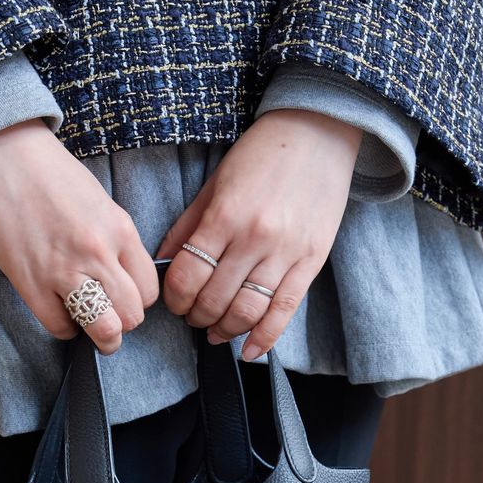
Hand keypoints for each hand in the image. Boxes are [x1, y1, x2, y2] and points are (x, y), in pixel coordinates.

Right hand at [0, 118, 158, 353]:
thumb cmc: (49, 173)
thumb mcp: (100, 202)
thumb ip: (116, 241)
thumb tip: (122, 278)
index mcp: (119, 229)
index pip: (148, 290)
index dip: (137, 300)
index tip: (123, 296)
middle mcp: (97, 252)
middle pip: (132, 316)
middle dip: (122, 322)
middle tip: (108, 314)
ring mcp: (63, 269)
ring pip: (104, 329)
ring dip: (100, 335)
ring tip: (91, 326)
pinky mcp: (30, 281)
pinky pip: (60, 327)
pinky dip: (64, 327)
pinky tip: (60, 311)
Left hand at [156, 108, 361, 359]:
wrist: (319, 131)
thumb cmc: (263, 155)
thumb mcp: (215, 184)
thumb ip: (188, 225)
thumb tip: (163, 262)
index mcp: (225, 216)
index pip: (188, 276)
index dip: (175, 298)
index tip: (174, 302)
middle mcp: (255, 238)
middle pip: (214, 300)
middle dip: (197, 317)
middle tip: (193, 317)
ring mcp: (286, 253)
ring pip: (247, 312)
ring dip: (225, 330)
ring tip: (215, 332)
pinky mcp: (311, 262)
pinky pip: (284, 312)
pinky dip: (264, 338)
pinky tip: (248, 351)